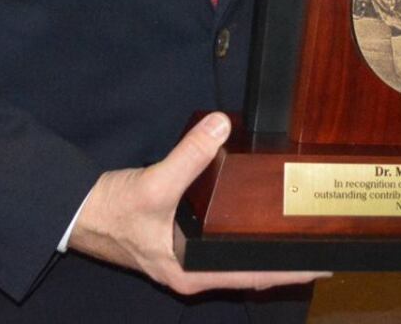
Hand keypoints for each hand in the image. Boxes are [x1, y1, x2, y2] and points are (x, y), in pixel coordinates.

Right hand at [68, 114, 329, 294]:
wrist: (76, 214)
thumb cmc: (111, 211)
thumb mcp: (154, 185)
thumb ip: (189, 156)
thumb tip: (222, 126)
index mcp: (192, 273)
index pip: (254, 275)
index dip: (290, 270)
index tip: (324, 263)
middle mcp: (193, 273)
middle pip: (249, 270)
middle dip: (283, 259)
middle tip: (320, 239)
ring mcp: (186, 261)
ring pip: (235, 258)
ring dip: (262, 247)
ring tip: (296, 231)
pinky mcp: (179, 245)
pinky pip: (220, 244)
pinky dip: (240, 234)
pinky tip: (253, 218)